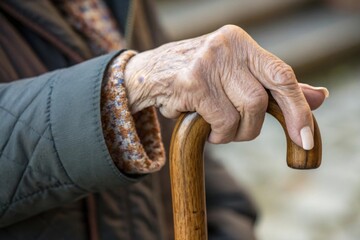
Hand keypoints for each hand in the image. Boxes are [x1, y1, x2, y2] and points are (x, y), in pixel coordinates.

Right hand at [124, 25, 327, 148]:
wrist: (150, 74)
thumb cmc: (197, 77)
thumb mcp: (236, 76)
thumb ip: (274, 87)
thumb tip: (319, 97)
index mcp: (241, 42)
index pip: (281, 74)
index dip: (298, 108)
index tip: (304, 138)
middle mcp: (227, 46)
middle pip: (260, 100)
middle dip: (251, 128)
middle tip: (236, 132)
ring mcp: (207, 62)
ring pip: (242, 113)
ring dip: (231, 133)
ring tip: (215, 128)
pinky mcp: (191, 82)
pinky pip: (219, 121)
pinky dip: (216, 134)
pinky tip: (201, 126)